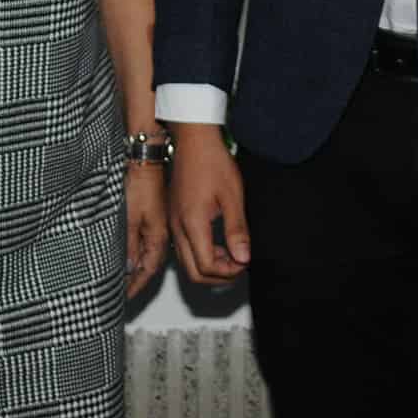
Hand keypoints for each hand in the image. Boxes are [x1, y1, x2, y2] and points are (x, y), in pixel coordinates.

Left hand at [124, 162, 169, 297]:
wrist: (147, 160)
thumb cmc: (141, 183)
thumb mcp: (130, 217)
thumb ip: (128, 244)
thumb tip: (126, 267)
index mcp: (159, 237)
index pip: (147, 271)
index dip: (135, 286)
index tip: (125, 299)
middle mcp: (162, 235)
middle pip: (149, 266)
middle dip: (137, 282)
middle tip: (123, 295)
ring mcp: (159, 226)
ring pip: (148, 256)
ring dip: (137, 269)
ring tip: (124, 281)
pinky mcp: (154, 218)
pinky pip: (147, 244)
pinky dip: (138, 254)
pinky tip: (131, 256)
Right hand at [167, 123, 249, 285]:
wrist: (193, 140)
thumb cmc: (212, 162)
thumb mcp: (232, 197)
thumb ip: (237, 230)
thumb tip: (243, 258)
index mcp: (192, 223)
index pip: (206, 266)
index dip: (228, 272)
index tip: (244, 263)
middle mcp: (177, 227)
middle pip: (193, 272)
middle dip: (217, 276)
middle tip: (238, 265)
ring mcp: (172, 223)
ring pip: (186, 262)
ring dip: (208, 265)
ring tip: (231, 253)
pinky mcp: (173, 218)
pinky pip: (183, 247)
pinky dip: (200, 253)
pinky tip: (217, 242)